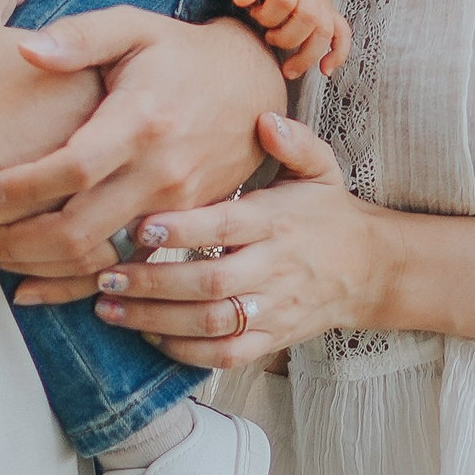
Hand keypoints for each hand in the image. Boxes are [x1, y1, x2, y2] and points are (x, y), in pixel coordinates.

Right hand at [0, 0, 103, 230]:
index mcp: (88, 87)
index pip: (118, 88)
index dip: (100, 91)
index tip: (72, 96)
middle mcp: (97, 141)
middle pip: (123, 151)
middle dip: (111, 153)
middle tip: (80, 151)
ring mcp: (78, 190)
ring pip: (112, 207)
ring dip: (99, 206)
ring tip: (73, 199)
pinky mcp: (53, 229)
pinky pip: (87, 251)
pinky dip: (78, 248)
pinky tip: (48, 229)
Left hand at [0, 8, 283, 277]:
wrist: (250, 83)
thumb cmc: (179, 52)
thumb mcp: (133, 27)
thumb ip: (79, 37)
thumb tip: (24, 48)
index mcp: (141, 120)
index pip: (74, 167)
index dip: (24, 185)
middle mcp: (160, 172)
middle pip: (79, 228)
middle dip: (16, 241)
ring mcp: (174, 207)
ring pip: (98, 260)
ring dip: (38, 268)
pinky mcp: (181, 226)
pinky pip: (124, 270)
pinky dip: (76, 287)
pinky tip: (35, 287)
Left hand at [67, 112, 387, 367]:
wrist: (369, 269)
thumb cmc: (327, 211)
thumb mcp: (321, 166)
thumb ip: (294, 140)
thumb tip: (265, 118)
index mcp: (278, 220)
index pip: (227, 226)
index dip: (184, 228)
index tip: (141, 226)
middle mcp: (275, 267)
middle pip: (211, 282)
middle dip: (153, 282)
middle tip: (106, 276)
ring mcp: (274, 308)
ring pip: (212, 323)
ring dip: (156, 320)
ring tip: (110, 309)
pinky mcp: (273, 339)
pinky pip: (226, 355)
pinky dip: (186, 351)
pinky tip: (149, 336)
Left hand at [228, 0, 350, 80]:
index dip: (267, 14)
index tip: (253, 12)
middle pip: (307, 18)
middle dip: (285, 37)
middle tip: (268, 36)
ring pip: (325, 30)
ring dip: (308, 55)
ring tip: (289, 70)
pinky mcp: (328, 8)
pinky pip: (342, 32)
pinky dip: (338, 53)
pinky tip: (325, 69)